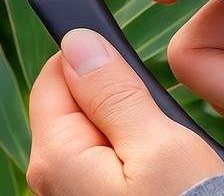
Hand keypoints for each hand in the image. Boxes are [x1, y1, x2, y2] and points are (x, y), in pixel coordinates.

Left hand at [27, 29, 223, 195]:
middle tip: (164, 129)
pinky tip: (168, 182)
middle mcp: (52, 180)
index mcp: (55, 155)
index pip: (56, 75)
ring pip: (100, 138)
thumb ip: (114, 90)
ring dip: (136, 135)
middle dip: (121, 103)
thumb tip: (76, 41)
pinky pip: (112, 169)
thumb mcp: (161, 146)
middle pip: (77, 107)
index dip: (97, 61)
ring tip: (172, 162)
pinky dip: (140, 165)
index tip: (138, 72)